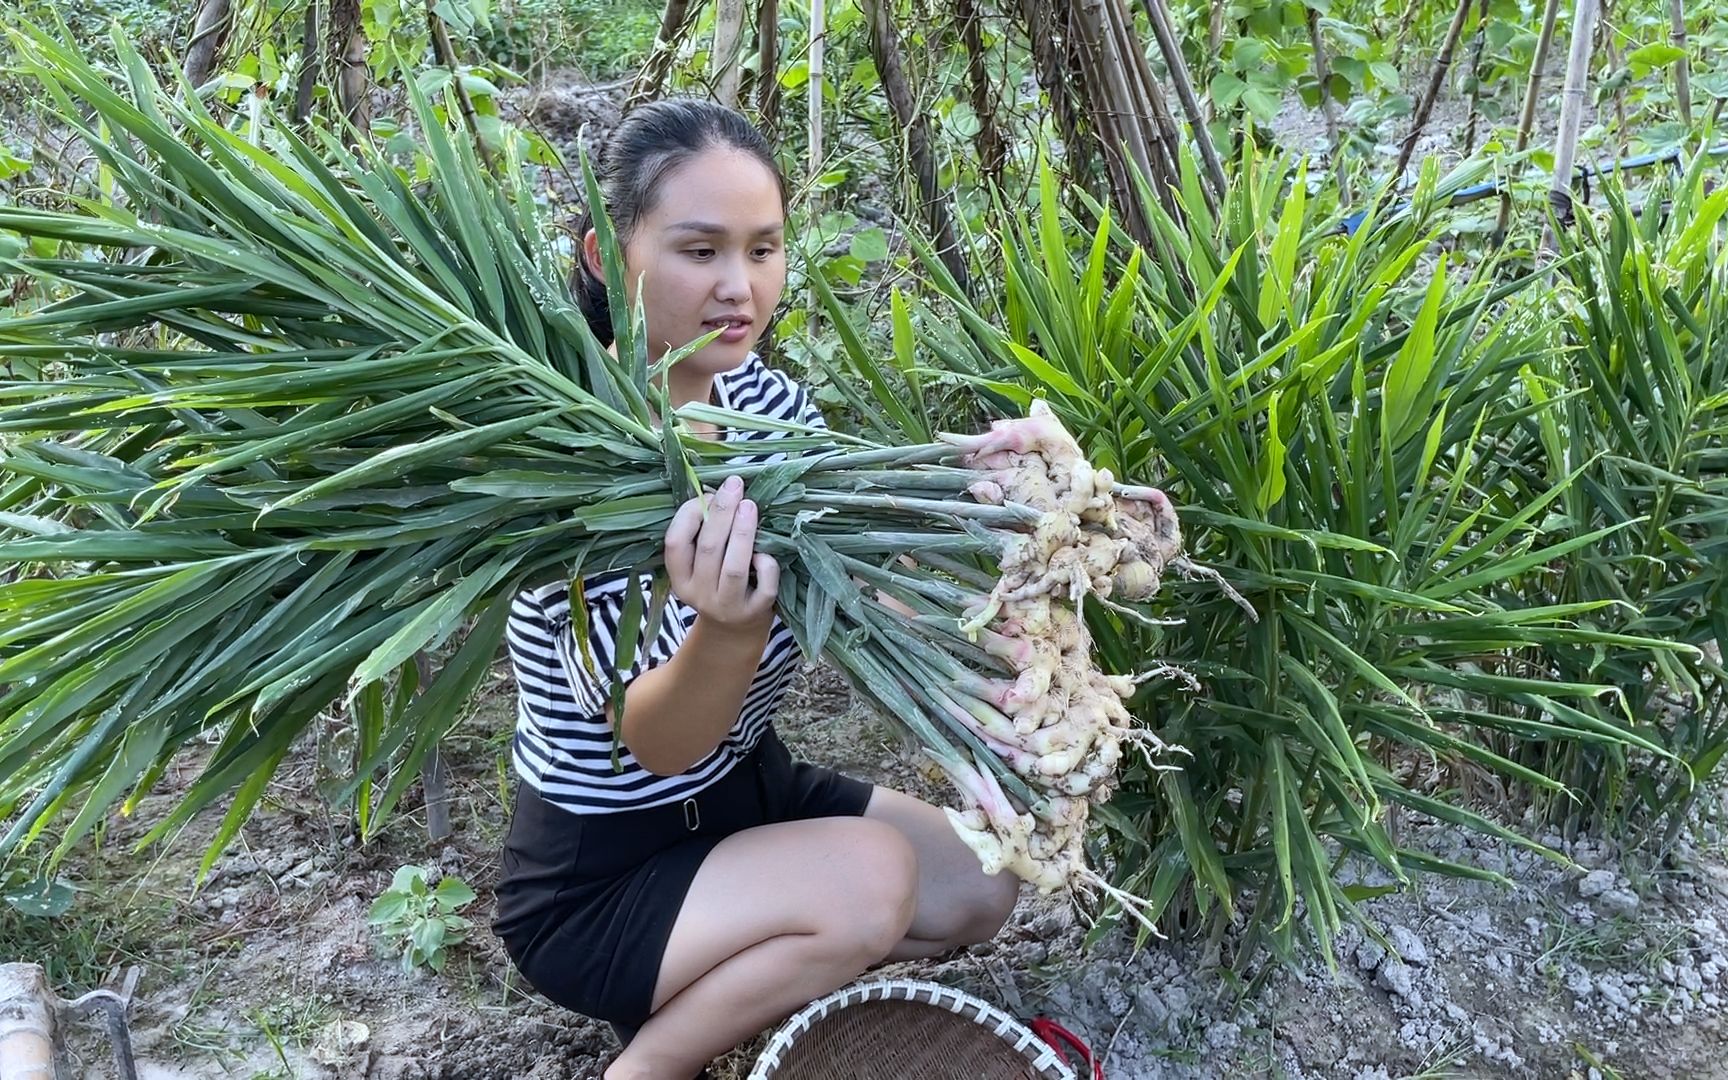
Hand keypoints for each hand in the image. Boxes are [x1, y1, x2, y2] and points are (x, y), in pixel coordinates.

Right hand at [664, 474, 778, 630]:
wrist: (734, 631)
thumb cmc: (718, 584)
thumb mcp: (701, 565)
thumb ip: (703, 536)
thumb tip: (718, 493)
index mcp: (680, 579)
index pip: (675, 544)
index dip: (689, 515)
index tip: (707, 494)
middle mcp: (699, 595)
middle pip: (708, 549)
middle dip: (721, 514)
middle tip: (734, 486)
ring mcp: (727, 606)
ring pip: (734, 567)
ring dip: (742, 533)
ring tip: (750, 506)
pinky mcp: (754, 613)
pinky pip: (763, 586)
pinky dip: (766, 564)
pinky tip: (766, 550)